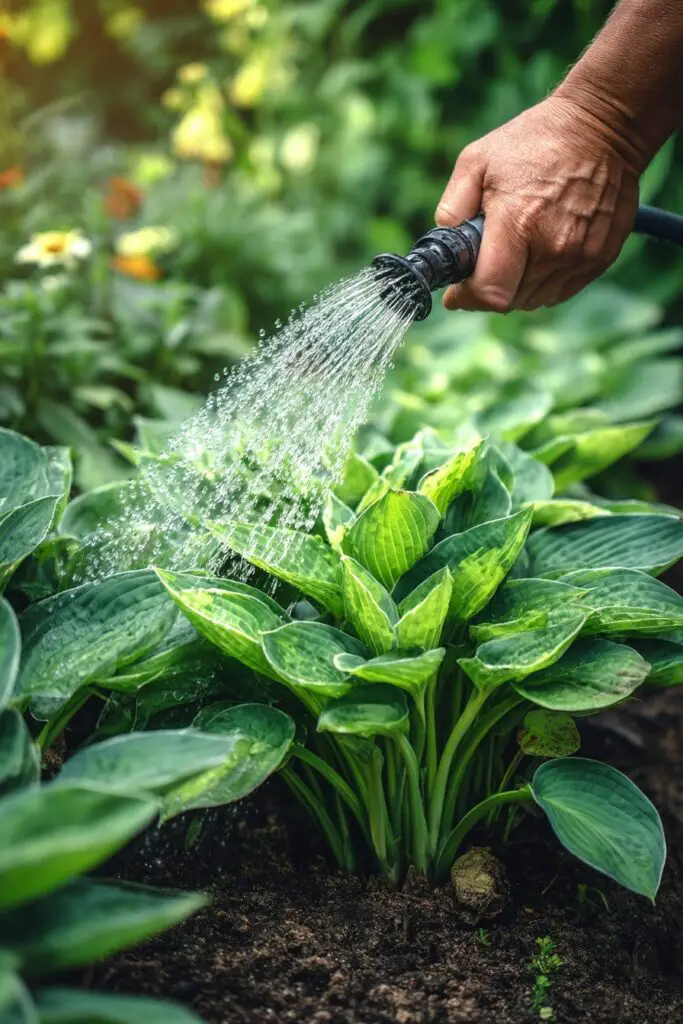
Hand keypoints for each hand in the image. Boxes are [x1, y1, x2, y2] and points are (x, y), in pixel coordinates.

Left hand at [436, 95, 640, 311]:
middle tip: (486, 262)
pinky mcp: (601, 258)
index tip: (457, 291)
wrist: (603, 127)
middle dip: (491, 287)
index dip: (468, 298)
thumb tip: (446, 244)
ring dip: (518, 286)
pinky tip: (540, 251)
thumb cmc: (535, 141)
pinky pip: (561, 291)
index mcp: (519, 223)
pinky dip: (544, 281)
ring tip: (516, 251)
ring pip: (535, 300)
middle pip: (511, 300)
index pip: (490, 292)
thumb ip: (453, 207)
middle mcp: (554, 247)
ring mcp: (581, 256)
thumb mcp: (477, 160)